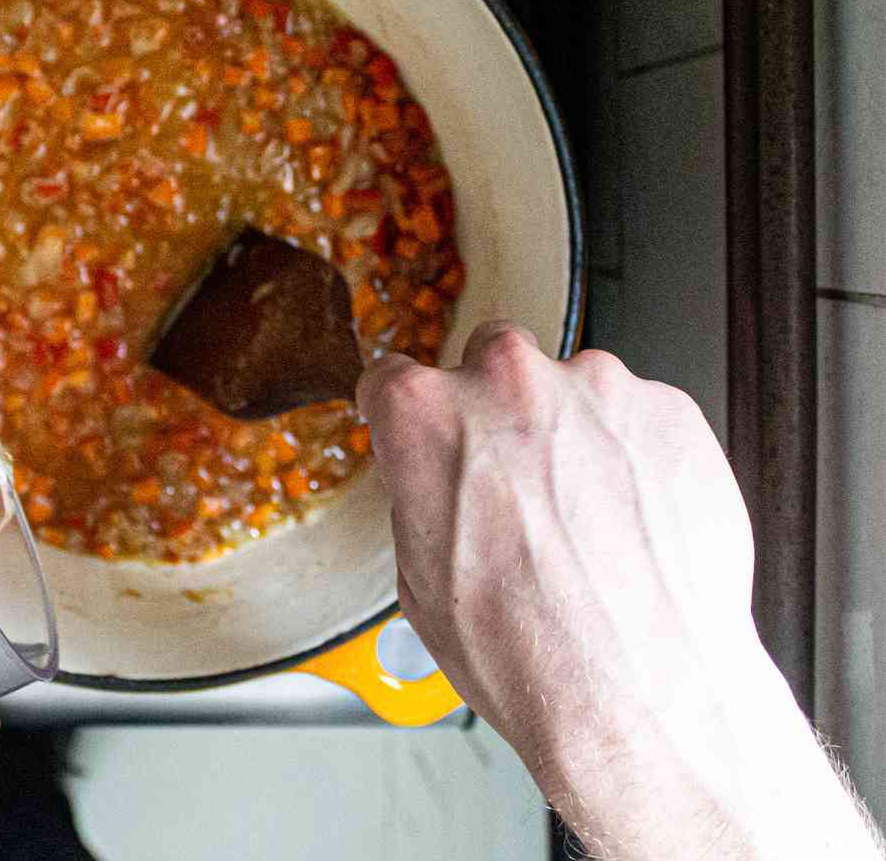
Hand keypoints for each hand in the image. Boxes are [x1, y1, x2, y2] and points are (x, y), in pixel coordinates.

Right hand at [359, 322, 882, 859]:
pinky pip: (639, 417)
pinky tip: (634, 524)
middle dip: (499, 412)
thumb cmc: (533, 658)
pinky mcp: (668, 410)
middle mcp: (508, 380)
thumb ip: (421, 496)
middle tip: (519, 488)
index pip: (393, 379)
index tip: (425, 433)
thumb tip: (435, 482)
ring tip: (589, 524)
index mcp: (427, 415)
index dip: (409, 418)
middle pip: (489, 362)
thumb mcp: (421, 583)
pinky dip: (636, 456)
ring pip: (572, 390)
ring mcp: (596, 388)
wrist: (646, 699)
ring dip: (573, 437)